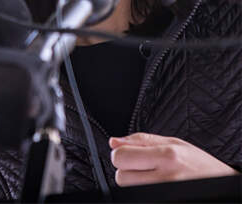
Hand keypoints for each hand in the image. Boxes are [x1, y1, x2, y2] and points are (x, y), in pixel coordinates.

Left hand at [109, 132, 238, 185]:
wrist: (224, 187)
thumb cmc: (202, 167)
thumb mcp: (176, 144)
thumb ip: (142, 140)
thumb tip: (113, 142)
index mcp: (167, 156)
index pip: (120, 156)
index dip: (123, 155)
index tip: (132, 156)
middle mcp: (165, 177)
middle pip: (121, 177)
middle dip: (130, 172)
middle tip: (149, 170)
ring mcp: (164, 195)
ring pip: (127, 190)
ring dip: (136, 184)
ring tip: (156, 179)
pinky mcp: (162, 202)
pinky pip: (138, 197)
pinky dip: (143, 193)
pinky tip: (158, 188)